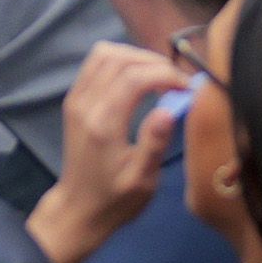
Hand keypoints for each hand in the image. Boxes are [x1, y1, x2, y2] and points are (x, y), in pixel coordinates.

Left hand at [27, 43, 180, 262]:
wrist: (79, 209)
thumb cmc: (115, 199)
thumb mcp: (142, 181)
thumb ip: (154, 144)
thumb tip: (169, 110)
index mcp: (103, 125)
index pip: (134, 77)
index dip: (166, 74)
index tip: (187, 88)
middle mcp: (85, 105)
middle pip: (119, 58)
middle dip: (154, 62)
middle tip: (176, 81)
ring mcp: (75, 100)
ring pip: (104, 53)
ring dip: (136, 57)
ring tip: (160, 77)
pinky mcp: (74, 100)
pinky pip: (94, 64)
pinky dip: (120, 62)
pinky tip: (139, 79)